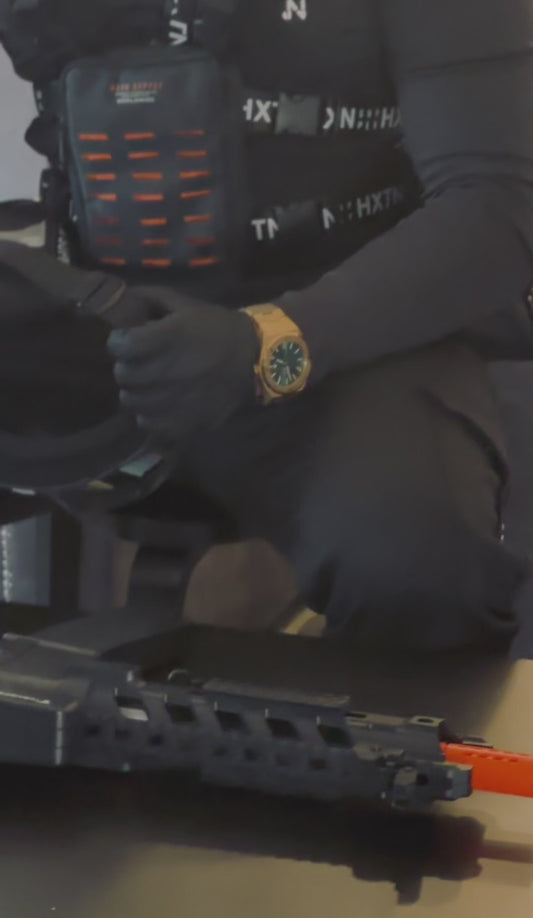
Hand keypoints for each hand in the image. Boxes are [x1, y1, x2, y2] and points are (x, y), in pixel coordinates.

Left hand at [107, 287, 258, 447]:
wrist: (255, 360)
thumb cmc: (216, 329)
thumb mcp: (185, 304)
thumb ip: (149, 299)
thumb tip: (121, 301)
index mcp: (167, 338)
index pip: (117, 346)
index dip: (120, 341)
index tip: (129, 340)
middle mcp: (166, 372)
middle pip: (122, 375)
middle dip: (129, 366)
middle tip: (144, 363)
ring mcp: (173, 403)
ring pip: (131, 401)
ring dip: (138, 391)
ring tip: (154, 384)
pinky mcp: (182, 425)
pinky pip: (147, 423)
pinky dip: (150, 414)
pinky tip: (164, 403)